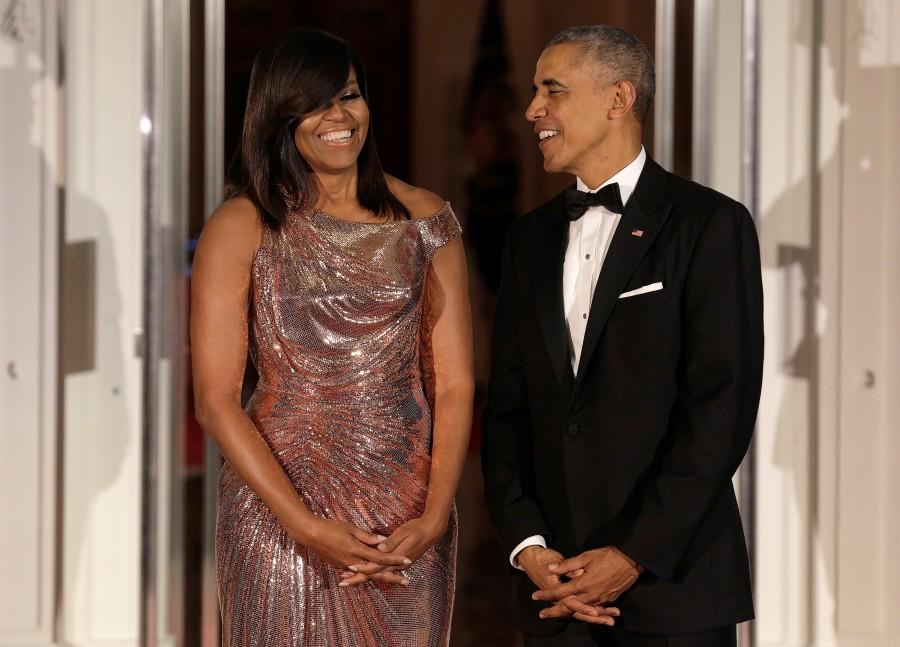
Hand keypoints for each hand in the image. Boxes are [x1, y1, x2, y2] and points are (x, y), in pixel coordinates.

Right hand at [295, 518, 411, 577]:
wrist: (310, 535)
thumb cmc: (331, 527)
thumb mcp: (351, 528)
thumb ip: (368, 537)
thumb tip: (384, 541)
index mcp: (357, 551)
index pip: (381, 558)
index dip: (395, 560)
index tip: (408, 561)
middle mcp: (353, 562)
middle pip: (377, 573)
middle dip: (393, 578)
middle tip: (407, 582)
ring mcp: (346, 566)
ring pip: (368, 576)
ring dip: (382, 578)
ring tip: (395, 581)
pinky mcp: (340, 567)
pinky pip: (358, 574)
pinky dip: (368, 576)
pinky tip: (375, 577)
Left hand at [340, 515, 446, 586]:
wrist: (432, 531)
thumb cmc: (417, 529)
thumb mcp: (404, 532)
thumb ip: (391, 542)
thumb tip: (379, 548)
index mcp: (397, 557)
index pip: (376, 567)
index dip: (362, 569)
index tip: (349, 569)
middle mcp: (397, 566)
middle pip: (374, 575)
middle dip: (358, 579)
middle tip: (342, 583)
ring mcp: (398, 566)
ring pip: (377, 575)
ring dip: (362, 578)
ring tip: (346, 579)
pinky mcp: (398, 564)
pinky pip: (381, 572)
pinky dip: (370, 574)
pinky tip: (360, 573)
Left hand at [519, 546, 619, 624]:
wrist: (631, 562)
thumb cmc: (607, 556)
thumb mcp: (586, 557)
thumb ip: (567, 565)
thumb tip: (550, 568)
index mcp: (582, 584)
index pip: (560, 592)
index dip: (546, 595)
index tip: (535, 596)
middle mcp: (590, 596)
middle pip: (568, 607)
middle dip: (554, 611)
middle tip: (542, 614)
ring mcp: (600, 600)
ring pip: (580, 611)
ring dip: (567, 613)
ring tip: (556, 615)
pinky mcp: (608, 600)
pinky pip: (592, 610)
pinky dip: (583, 612)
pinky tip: (578, 612)